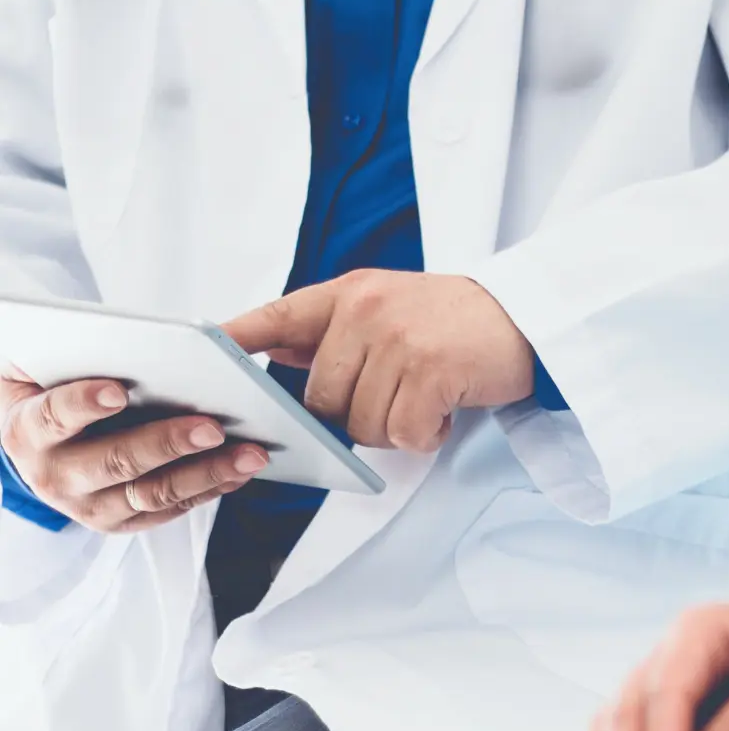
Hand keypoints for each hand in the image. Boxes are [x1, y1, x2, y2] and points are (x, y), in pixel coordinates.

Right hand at [0, 367, 269, 533]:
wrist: (37, 439)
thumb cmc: (45, 387)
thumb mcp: (37, 361)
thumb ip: (65, 349)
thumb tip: (121, 338)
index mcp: (26, 431)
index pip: (53, 417)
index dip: (83, 404)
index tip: (118, 390)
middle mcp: (54, 478)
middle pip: (115, 463)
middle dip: (167, 443)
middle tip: (212, 425)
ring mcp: (89, 506)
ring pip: (152, 493)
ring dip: (206, 472)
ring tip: (249, 452)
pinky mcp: (122, 522)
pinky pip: (171, 509)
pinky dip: (210, 488)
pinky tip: (241, 468)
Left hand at [223, 269, 534, 452]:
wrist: (526, 316)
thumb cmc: (454, 320)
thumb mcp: (386, 306)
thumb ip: (328, 331)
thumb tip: (270, 348)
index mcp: (348, 295)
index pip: (277, 317)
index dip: (236, 340)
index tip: (200, 351)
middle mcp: (366, 311)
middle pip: (321, 401)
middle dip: (355, 416)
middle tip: (398, 397)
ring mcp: (398, 339)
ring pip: (362, 424)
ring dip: (395, 428)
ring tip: (426, 399)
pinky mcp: (430, 370)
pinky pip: (404, 434)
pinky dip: (425, 435)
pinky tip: (444, 410)